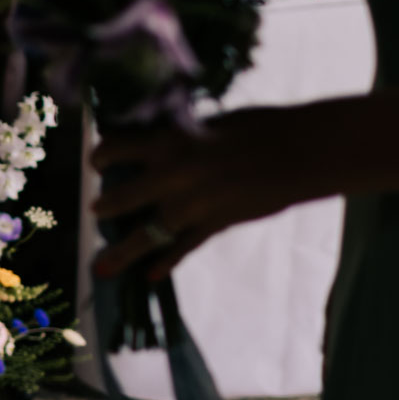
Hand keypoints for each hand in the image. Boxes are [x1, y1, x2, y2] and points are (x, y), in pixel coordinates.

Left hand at [89, 108, 315, 281]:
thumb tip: (155, 146)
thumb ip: (179, 139)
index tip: (98, 162)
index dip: (102, 156)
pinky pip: (182, 249)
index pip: (115, 149)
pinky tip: (150, 276)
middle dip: (104, 207)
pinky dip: (166, 264)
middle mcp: (170, 176)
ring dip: (120, 252)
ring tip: (102, 267)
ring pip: (142, 236)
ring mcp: (190, 206)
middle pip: (119, 199)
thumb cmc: (258, 127)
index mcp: (167, 142)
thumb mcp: (207, 124)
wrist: (300, 151)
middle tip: (98, 210)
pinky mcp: (213, 225)